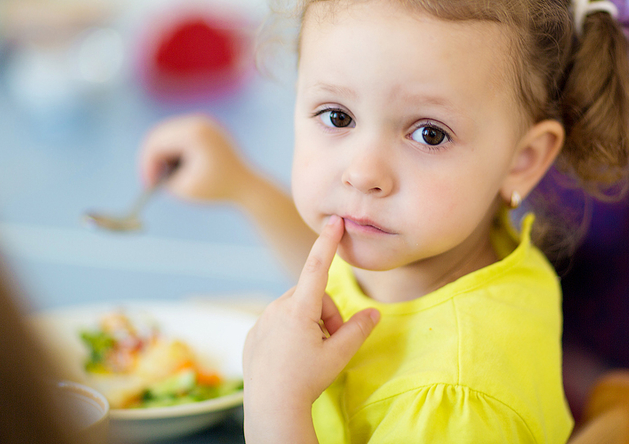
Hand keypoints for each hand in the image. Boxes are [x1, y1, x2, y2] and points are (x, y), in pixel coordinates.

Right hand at [138, 114, 253, 202]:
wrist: (248, 186)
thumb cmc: (218, 190)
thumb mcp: (183, 189)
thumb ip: (161, 179)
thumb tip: (149, 168)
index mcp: (194, 134)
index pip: (156, 144)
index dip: (147, 165)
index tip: (149, 185)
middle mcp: (199, 122)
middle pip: (159, 135)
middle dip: (153, 159)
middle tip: (152, 181)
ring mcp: (204, 123)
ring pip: (167, 136)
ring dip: (164, 156)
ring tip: (175, 177)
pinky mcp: (206, 129)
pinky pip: (179, 137)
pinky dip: (175, 153)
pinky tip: (184, 170)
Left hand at [242, 216, 379, 441]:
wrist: (271, 407)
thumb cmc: (306, 381)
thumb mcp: (339, 355)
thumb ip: (358, 330)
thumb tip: (374, 313)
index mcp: (299, 309)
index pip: (316, 266)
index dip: (327, 242)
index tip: (333, 221)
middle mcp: (278, 308)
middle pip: (311, 295)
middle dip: (326, 313)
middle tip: (332, 342)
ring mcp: (263, 320)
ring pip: (295, 308)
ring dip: (309, 323)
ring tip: (312, 353)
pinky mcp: (254, 333)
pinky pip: (277, 322)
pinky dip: (290, 333)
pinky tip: (291, 359)